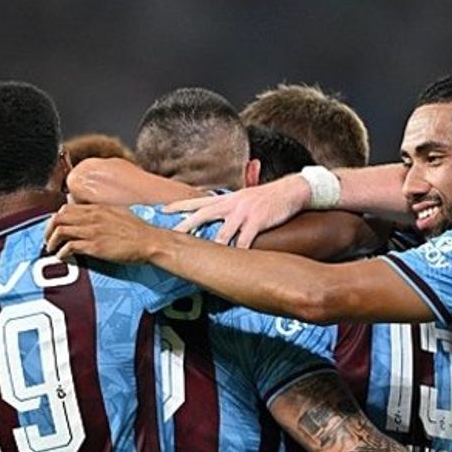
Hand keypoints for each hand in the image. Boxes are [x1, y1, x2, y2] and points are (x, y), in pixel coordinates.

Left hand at [45, 204, 158, 264]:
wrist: (150, 242)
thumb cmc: (138, 230)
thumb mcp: (118, 213)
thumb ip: (102, 212)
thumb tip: (91, 214)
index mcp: (97, 208)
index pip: (66, 208)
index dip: (57, 218)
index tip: (55, 227)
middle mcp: (92, 217)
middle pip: (59, 218)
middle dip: (49, 229)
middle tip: (48, 239)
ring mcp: (92, 231)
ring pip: (61, 231)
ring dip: (52, 241)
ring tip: (51, 249)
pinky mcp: (95, 247)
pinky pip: (70, 247)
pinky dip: (62, 252)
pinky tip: (62, 256)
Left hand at [164, 174, 311, 247]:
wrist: (290, 190)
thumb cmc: (266, 198)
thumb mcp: (242, 199)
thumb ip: (227, 208)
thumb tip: (212, 218)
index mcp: (225, 199)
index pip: (196, 202)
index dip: (178, 206)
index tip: (161, 212)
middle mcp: (231, 204)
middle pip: (201, 214)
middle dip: (185, 225)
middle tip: (171, 236)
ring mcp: (243, 213)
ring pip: (222, 232)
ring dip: (212, 245)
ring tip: (200, 257)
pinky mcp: (257, 221)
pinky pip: (245, 240)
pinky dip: (238, 251)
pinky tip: (234, 260)